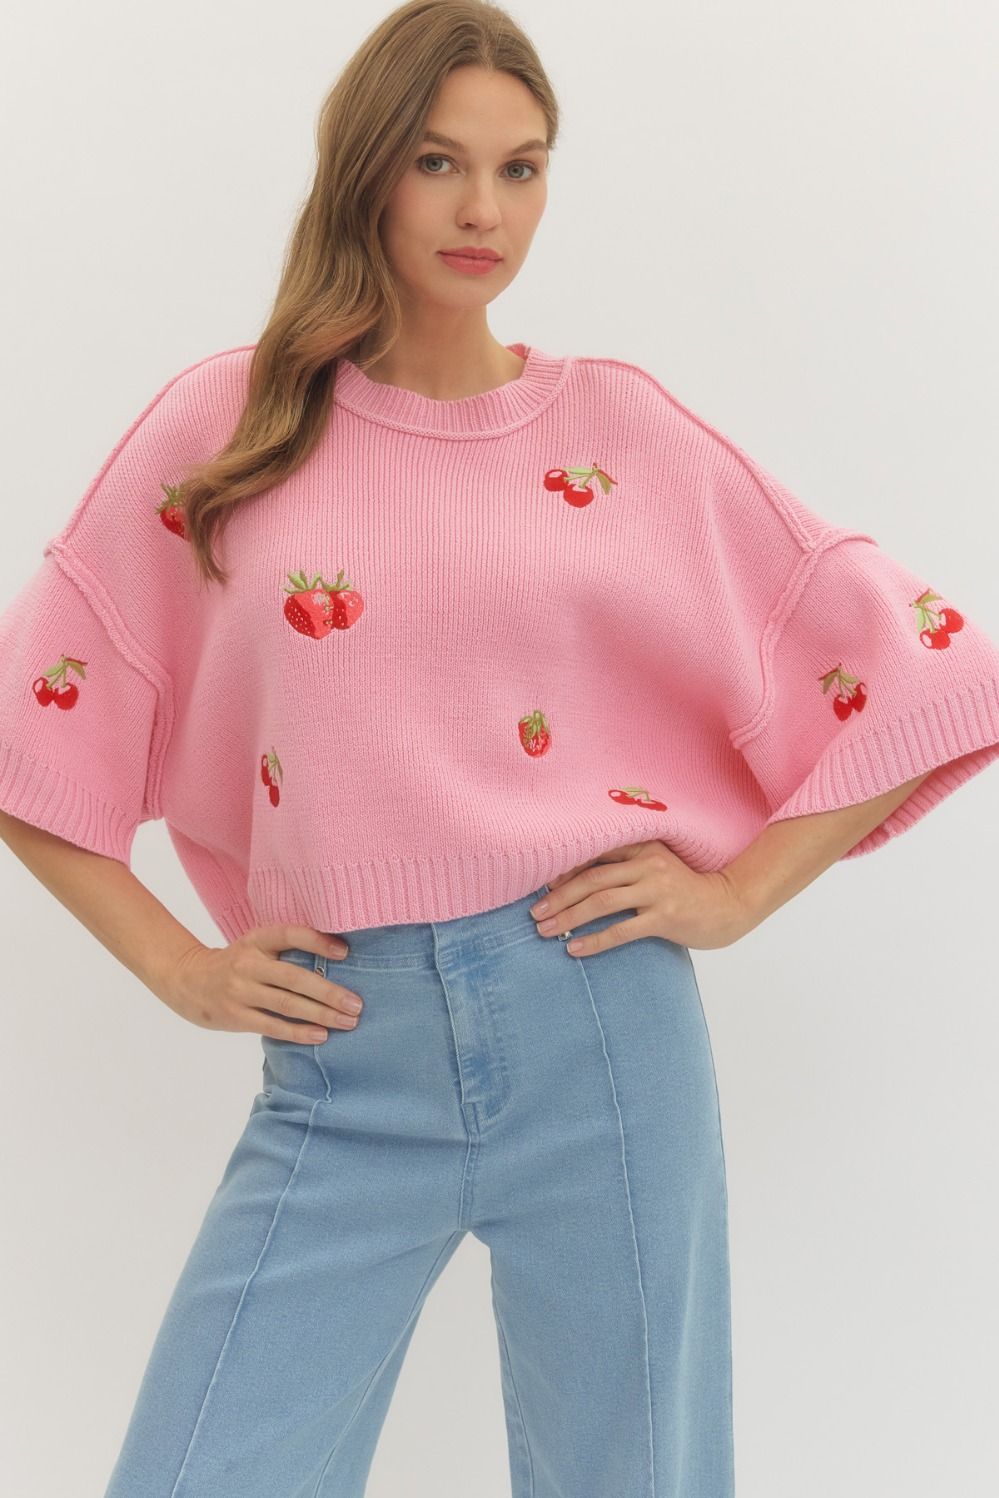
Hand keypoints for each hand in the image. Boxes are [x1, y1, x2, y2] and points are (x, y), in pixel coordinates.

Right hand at [162, 924, 362, 1044]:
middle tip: (357, 1004)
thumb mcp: (256, 945)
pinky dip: (299, 1032)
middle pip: (295, 978)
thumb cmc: (237, 962)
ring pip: (287, 1004)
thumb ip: (286, 949)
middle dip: (330, 992)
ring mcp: (240, 991)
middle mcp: (248, 963)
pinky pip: (273, 1026)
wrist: (188, 980)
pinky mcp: (235, 1016)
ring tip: (348, 1021)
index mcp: (256, 938)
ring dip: (322, 1014)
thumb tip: (339, 957)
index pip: (290, 935)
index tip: (345, 952)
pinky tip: (321, 1035)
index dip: (318, 941)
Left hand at [532, 840, 752, 955]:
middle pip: (592, 879)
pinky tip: (574, 948)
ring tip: (545, 930)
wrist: (727, 906)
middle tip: (535, 912)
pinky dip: (594, 940)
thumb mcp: (656, 867)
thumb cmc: (685, 889)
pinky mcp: (666, 917)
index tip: (542, 886)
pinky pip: (622, 930)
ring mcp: (658, 891)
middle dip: (559, 896)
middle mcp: (648, 865)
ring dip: (569, 916)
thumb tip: (576, 884)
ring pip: (602, 902)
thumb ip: (625, 867)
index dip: (565, 871)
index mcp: (643, 848)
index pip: (595, 855)